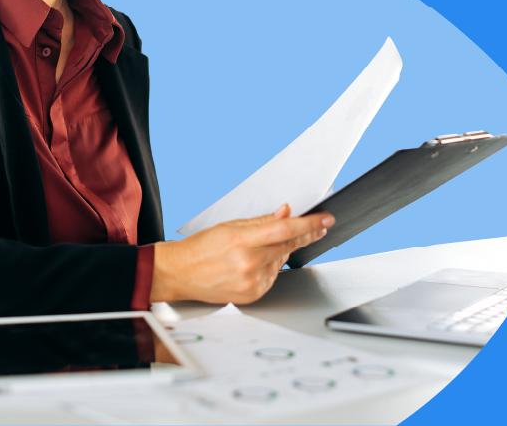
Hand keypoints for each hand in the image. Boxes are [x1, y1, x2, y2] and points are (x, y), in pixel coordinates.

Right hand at [149, 204, 333, 303]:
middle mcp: (249, 263)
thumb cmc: (201, 247)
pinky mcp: (253, 295)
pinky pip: (273, 277)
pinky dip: (270, 267)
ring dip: (280, 252)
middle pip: (289, 246)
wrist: (180, 273)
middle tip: (317, 227)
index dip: (310, 224)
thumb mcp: (230, 226)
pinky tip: (253, 264)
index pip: (286, 230)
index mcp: (242, 241)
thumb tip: (285, 212)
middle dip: (305, 235)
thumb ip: (261, 221)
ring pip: (281, 262)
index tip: (326, 219)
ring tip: (257, 249)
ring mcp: (252, 282)